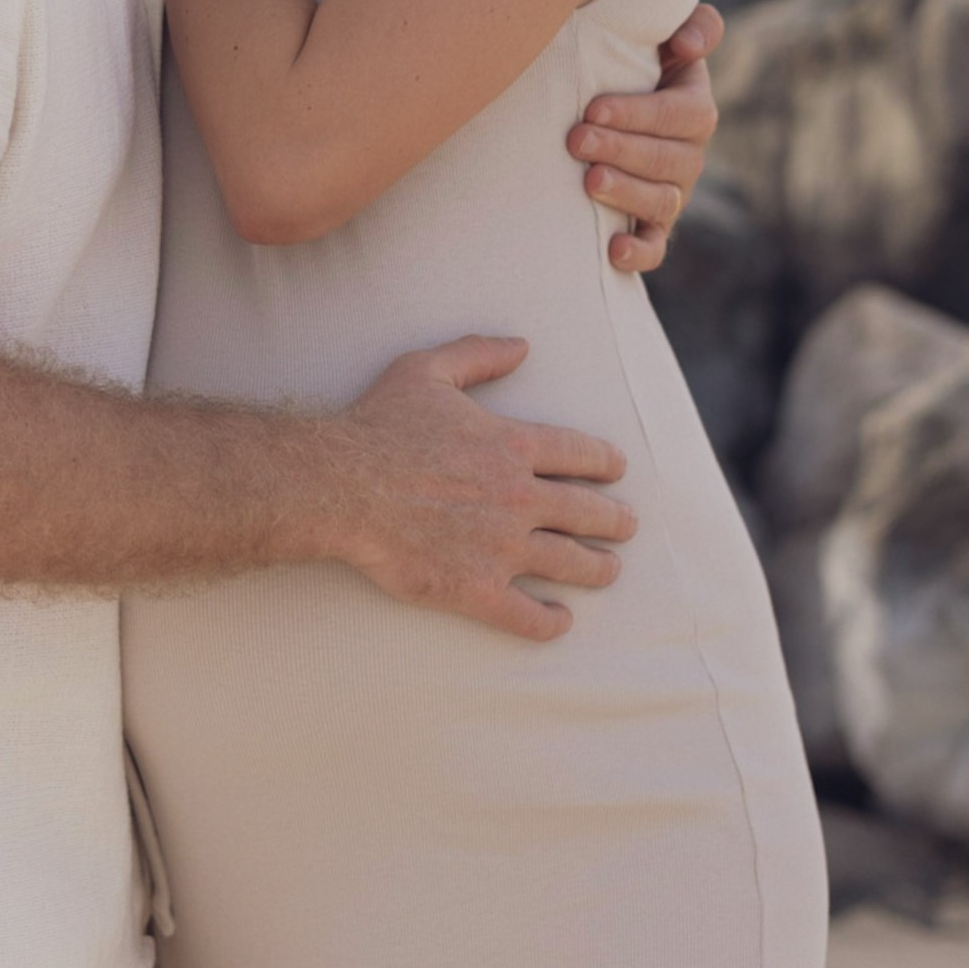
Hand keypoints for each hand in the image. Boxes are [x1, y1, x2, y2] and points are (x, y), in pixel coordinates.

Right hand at [333, 336, 634, 641]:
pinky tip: (561, 620)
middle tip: (627, 526)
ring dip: (597, 568)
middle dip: (614, 520)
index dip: (605, 462)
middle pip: (586, 512)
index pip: (580, 454)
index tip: (617, 470)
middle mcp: (518, 498)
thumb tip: (522, 346)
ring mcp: (501, 547)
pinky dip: (550, 621)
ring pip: (569, 563)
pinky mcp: (477, 589)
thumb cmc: (380, 425)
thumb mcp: (429, 370)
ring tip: (610, 570)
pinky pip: (527, 615)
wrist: (341, 486)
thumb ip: (479, 354)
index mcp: (512, 445)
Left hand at [566, 4, 722, 277]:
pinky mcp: (654, 226)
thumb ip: (694, 26)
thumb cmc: (632, 65)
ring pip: (662, 201)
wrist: (609, 110)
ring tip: (589, 182)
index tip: (593, 107)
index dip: (639, 113)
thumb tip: (687, 43)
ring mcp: (674, 193)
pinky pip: (655, 246)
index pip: (680, 113)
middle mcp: (690, 154)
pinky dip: (638, 251)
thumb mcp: (663, 38)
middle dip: (621, 149)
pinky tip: (613, 249)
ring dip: (626, 193)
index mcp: (693, 107)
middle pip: (668, 158)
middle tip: (576, 139)